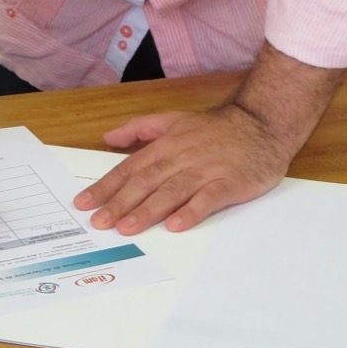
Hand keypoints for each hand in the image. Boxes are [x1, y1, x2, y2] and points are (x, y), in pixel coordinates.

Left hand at [73, 103, 287, 234]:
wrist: (261, 124)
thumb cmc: (216, 128)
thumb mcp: (174, 119)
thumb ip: (140, 128)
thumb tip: (108, 137)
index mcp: (167, 145)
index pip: (130, 167)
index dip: (106, 186)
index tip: (85, 203)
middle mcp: (182, 157)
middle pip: (146, 182)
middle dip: (120, 203)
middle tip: (99, 222)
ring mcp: (205, 171)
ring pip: (172, 192)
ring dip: (148, 211)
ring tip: (127, 228)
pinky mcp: (229, 183)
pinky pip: (207, 199)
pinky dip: (192, 212)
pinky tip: (176, 226)